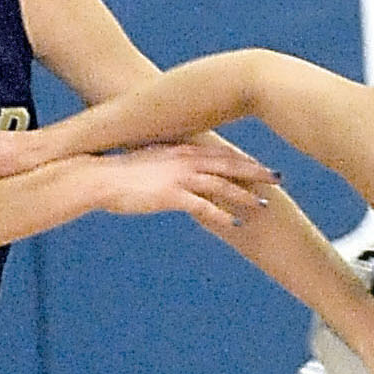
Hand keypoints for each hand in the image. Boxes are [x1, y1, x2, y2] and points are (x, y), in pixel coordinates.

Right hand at [95, 139, 275, 228]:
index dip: (241, 159)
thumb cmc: (116, 172)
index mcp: (179, 149)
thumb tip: (170, 169)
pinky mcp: (171, 195)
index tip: (258, 164)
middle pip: (228, 164)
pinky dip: (222, 215)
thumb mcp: (146, 161)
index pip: (219, 152)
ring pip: (222, 185)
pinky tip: (236, 224)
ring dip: (245, 195)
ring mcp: (179, 176)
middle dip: (255, 171)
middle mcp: (184, 159)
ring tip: (263, 205)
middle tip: (278, 177)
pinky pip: (204, 207)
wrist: (95, 178)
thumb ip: (163, 163)